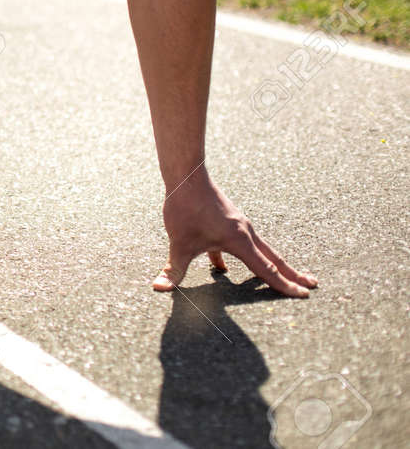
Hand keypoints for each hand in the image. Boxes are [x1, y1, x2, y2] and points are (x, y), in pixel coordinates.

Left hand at [154, 168, 317, 297]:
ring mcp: (238, 226)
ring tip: (282, 277)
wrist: (186, 176)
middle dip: (292, 274)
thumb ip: (174, 269)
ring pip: (260, 251)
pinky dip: (239, 258)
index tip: (304, 295)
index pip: (266, 270)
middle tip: (312, 285)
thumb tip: (159, 288)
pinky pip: (238, 245)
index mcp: (239, 241)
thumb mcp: (180, 243)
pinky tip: (223, 270)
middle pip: (274, 258)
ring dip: (271, 265)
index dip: (284, 285)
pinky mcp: (227, 222)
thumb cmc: (185, 209)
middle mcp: (245, 233)